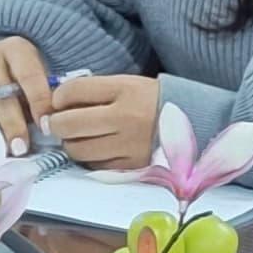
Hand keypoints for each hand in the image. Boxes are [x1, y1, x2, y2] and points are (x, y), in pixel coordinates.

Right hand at [0, 38, 57, 142]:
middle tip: (21, 148)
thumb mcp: (37, 80)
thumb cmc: (21, 80)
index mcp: (15, 48)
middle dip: (12, 124)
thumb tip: (51, 128)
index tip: (45, 126)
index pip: (28, 75)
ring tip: (3, 153)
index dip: (38, 102)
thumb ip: (44, 98)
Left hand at [44, 72, 163, 170]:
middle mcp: (125, 118)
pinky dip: (90, 160)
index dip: (57, 97)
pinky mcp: (134, 167)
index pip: (73, 91)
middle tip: (58, 124)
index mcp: (124, 89)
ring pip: (78, 150)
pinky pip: (96, 166)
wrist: (196, 123)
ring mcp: (129, 145)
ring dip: (71, 144)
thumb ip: (93, 91)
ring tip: (79, 137)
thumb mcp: (126, 84)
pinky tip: (97, 150)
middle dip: (55, 124)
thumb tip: (56, 103)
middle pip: (69, 124)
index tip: (58, 101)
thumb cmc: (152, 101)